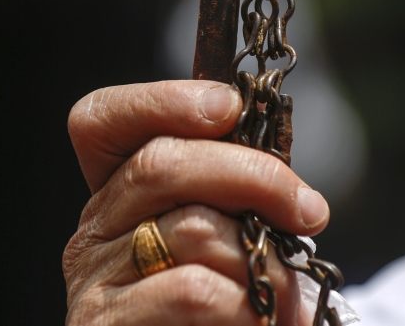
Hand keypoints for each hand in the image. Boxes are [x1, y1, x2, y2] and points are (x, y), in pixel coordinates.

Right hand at [63, 80, 330, 324]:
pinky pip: (192, 290)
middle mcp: (94, 228)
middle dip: (252, 174)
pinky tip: (260, 321)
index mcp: (118, 192)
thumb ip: (233, 191)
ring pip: (191, 228)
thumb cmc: (226, 307)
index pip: (104, 119)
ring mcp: (94, 279)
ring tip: (290, 294)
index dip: (163, 101)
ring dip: (261, 258)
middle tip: (309, 210)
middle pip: (161, 164)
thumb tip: (278, 155)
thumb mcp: (228, 234)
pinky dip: (244, 303)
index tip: (230, 106)